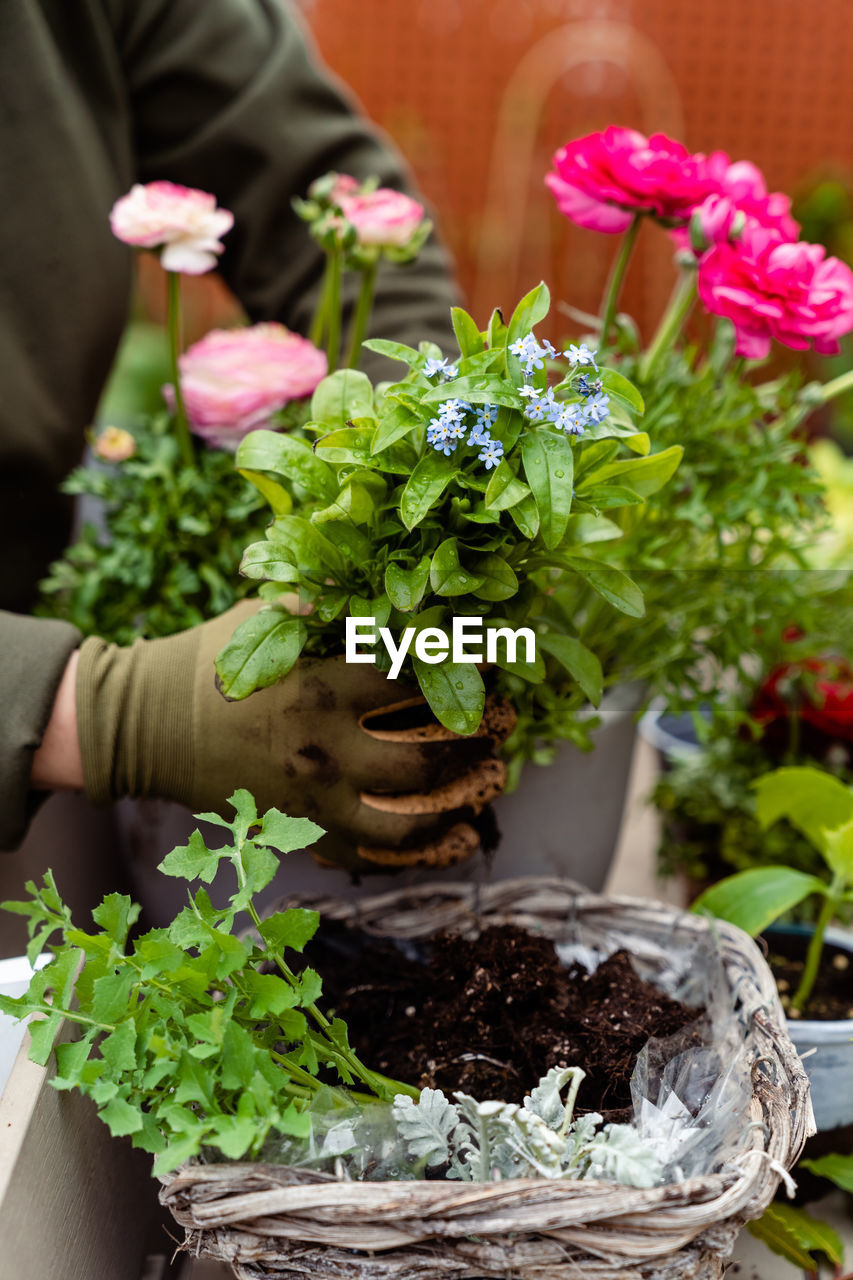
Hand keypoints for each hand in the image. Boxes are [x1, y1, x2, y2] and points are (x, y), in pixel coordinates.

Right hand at [75, 603, 513, 870]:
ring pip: (404, 822)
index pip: (408, 680)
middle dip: (475, 743)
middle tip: (505, 725)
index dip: (460, 668)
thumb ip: (320, 600)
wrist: (146, 726)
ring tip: (490, 783)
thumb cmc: (209, 663)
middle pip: (421, 759)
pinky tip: (457, 838)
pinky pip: (369, 856)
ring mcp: (310, 799)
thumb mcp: (259, 617)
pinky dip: (418, 852)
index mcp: (315, 688)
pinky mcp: (298, 831)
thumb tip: (379, 575)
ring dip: (458, 805)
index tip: (493, 659)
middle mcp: (319, 749)